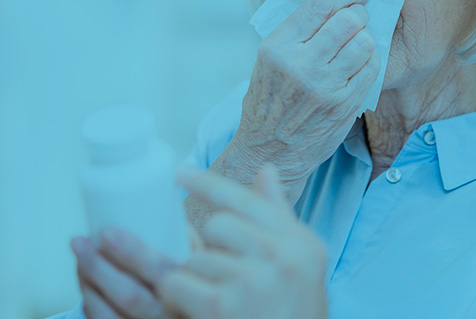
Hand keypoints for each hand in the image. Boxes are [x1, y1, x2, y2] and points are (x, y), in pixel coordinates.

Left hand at [71, 227, 190, 318]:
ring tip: (80, 252)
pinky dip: (88, 299)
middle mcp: (169, 313)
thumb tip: (159, 204)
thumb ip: (186, 238)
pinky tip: (85, 277)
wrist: (195, 314)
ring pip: (108, 314)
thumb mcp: (201, 259)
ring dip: (88, 282)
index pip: (162, 272)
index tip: (108, 232)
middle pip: (129, 297)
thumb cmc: (194, 280)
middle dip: (98, 267)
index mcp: (190, 290)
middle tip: (81, 241)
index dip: (132, 253)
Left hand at [159, 166, 327, 318]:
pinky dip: (173, 294)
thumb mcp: (301, 268)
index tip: (178, 173)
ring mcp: (253, 282)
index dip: (209, 183)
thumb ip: (280, 220)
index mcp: (301, 245)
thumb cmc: (294, 318)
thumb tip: (265, 172)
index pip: (250, 200)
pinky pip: (176, 282)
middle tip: (211, 270)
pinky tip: (186, 306)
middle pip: (217, 225)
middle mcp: (283, 259)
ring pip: (194, 256)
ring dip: (189, 275)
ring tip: (203, 294)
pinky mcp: (221, 306)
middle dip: (204, 245)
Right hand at [232, 0, 380, 184]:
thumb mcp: (270, 59)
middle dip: (359, 13)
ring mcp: (324, 87)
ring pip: (364, 43)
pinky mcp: (344, 105)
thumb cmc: (269, 100)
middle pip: (347, 21)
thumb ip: (296, 29)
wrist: (270, 150)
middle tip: (359, 16)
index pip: (319, 6)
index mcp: (277, 47)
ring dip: (366, 38)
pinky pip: (371, 69)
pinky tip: (360, 63)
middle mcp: (299, 65)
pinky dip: (371, 60)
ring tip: (357, 43)